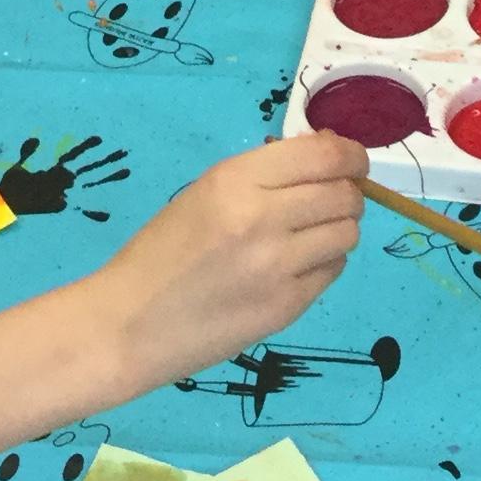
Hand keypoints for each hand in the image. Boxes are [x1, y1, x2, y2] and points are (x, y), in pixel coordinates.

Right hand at [88, 134, 365, 394]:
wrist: (129, 323)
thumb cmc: (161, 251)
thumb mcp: (205, 192)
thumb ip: (264, 175)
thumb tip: (328, 157)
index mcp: (235, 180)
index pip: (326, 156)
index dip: (351, 156)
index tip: (350, 162)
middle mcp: (263, 218)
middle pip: (345, 195)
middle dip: (348, 193)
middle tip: (331, 200)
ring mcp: (278, 267)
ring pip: (348, 233)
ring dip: (338, 228)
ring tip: (310, 234)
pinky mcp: (287, 307)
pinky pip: (333, 270)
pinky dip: (324, 262)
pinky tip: (295, 265)